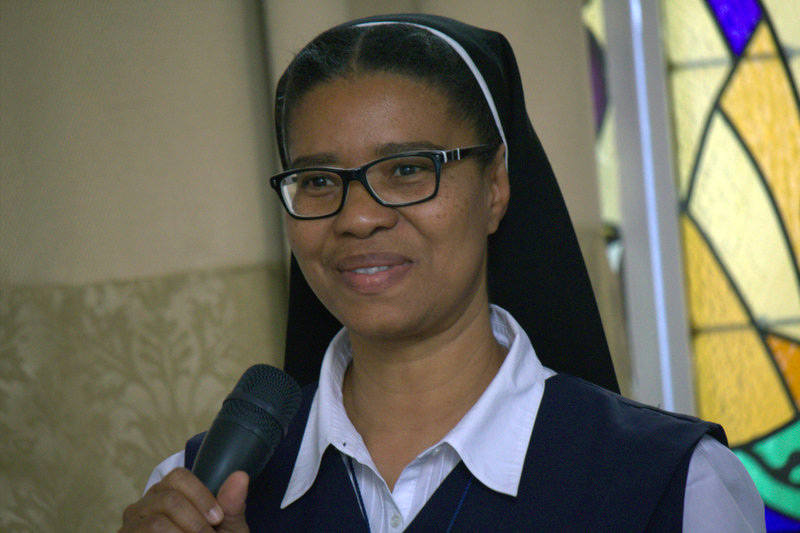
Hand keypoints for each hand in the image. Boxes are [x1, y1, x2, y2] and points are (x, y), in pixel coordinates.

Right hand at [119, 468, 249, 531]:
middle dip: (196, 523)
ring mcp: (130, 527)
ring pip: (156, 523)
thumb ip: (232, 505)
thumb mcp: (227, 529)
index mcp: (168, 493)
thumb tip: (241, 475)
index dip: (201, 496)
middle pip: (169, 499)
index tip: (218, 519)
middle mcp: (144, 506)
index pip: (179, 477)